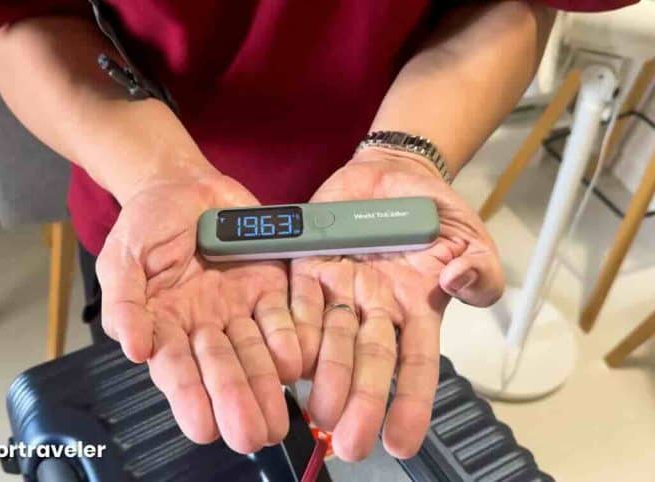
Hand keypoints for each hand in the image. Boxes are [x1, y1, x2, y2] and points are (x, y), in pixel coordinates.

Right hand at [97, 174, 301, 452]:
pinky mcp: (269, 289)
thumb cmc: (146, 223)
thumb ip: (125, 303)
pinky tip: (293, 363)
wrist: (184, 185)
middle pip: (222, 370)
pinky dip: (289, 339)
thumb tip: (132, 350)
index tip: (203, 428)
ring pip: (254, 353)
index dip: (190, 398)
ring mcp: (239, 310)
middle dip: (236, 402)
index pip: (177, 370)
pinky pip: (282, 318)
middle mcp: (205, 327)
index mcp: (166, 326)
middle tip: (251, 435)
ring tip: (277, 416)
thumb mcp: (122, 258)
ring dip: (266, 385)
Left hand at [290, 150, 502, 460]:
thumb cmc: (433, 213)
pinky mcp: (308, 265)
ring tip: (319, 411)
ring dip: (326, 376)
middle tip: (351, 443)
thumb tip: (459, 284)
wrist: (391, 174)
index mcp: (415, 308)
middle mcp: (374, 309)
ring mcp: (339, 290)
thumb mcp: (471, 237)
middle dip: (362, 402)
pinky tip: (289, 359)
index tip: (402, 443)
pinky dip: (293, 328)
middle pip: (369, 361)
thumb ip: (479, 268)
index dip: (411, 403)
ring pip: (331, 339)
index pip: (415, 364)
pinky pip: (298, 300)